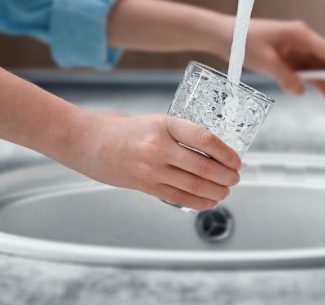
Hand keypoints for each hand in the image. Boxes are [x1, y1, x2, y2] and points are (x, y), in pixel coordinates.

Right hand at [69, 112, 240, 209]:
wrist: (87, 141)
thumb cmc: (122, 129)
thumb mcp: (155, 121)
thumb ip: (179, 134)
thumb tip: (212, 150)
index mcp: (164, 124)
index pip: (205, 139)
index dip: (226, 153)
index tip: (237, 159)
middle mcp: (158, 147)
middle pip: (203, 166)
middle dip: (226, 176)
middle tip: (235, 178)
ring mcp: (151, 169)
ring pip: (194, 186)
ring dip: (216, 191)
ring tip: (226, 190)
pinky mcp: (144, 186)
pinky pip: (178, 198)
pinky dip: (199, 202)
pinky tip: (209, 201)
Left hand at [242, 18, 324, 104]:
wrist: (226, 36)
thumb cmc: (243, 40)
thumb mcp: (264, 60)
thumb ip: (285, 77)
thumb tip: (301, 90)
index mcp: (301, 35)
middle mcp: (303, 41)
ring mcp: (298, 51)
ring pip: (323, 68)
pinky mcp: (291, 60)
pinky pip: (310, 73)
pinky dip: (319, 84)